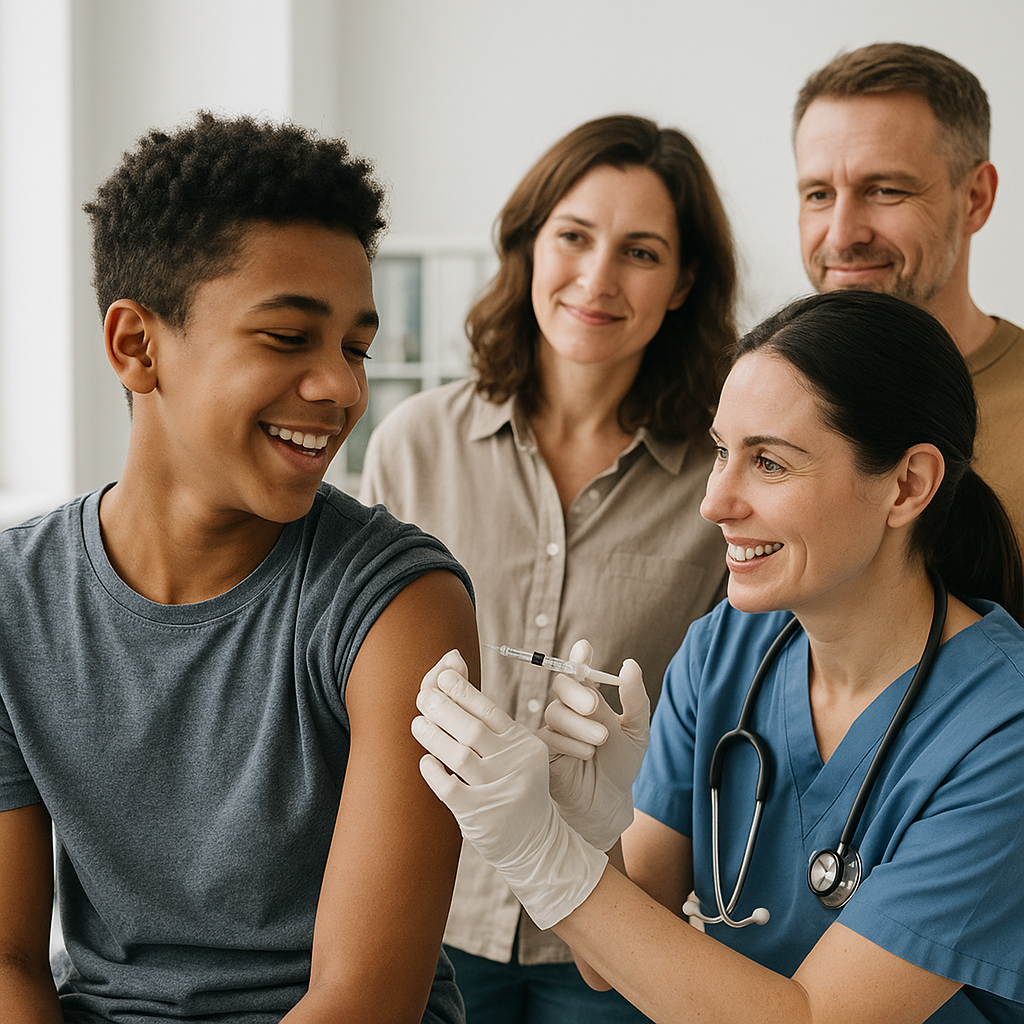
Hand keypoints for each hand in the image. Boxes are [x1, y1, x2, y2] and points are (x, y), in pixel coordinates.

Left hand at [412, 650, 606, 930]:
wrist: (538, 842)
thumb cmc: (519, 788)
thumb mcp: (518, 753)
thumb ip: (492, 725)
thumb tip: (457, 678)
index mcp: (524, 744)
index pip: (489, 710)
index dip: (463, 691)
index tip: (442, 676)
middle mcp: (514, 764)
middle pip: (471, 729)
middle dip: (443, 708)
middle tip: (423, 697)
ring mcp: (498, 791)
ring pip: (459, 755)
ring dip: (433, 736)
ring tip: (417, 723)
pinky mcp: (480, 817)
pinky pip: (450, 789)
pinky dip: (435, 772)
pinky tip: (426, 761)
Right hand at [537, 640, 649, 851]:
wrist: (609, 801)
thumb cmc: (621, 763)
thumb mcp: (637, 730)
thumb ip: (635, 699)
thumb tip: (630, 665)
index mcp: (590, 697)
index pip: (579, 670)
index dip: (578, 657)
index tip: (584, 648)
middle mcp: (569, 708)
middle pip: (561, 685)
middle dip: (577, 692)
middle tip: (595, 705)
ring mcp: (554, 728)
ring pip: (555, 712)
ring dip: (580, 724)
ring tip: (601, 739)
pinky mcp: (542, 749)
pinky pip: (548, 737)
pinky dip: (570, 743)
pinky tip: (586, 754)